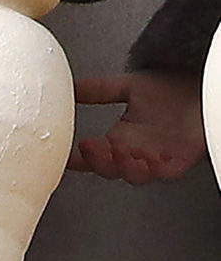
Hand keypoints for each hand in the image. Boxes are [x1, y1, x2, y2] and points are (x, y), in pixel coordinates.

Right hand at [68, 72, 205, 183]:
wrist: (199, 89)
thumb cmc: (169, 93)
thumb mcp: (127, 85)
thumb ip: (98, 89)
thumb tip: (69, 85)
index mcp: (120, 137)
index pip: (93, 154)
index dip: (77, 158)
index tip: (62, 155)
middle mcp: (135, 150)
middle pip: (109, 169)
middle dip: (98, 161)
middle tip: (89, 147)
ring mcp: (156, 157)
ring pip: (135, 175)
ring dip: (124, 166)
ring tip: (117, 150)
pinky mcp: (179, 160)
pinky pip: (166, 172)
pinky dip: (156, 169)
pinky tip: (148, 158)